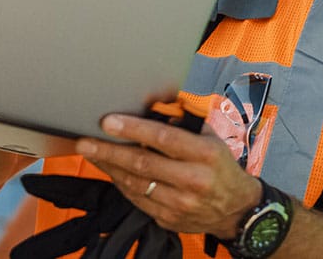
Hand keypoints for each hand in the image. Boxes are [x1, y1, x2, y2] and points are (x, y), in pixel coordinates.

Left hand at [75, 114, 261, 239]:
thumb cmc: (219, 164)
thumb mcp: (210, 137)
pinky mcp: (170, 219)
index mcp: (205, 154)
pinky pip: (138, 200)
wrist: (238, 211)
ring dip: (109, 167)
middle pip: (143, 164)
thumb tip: (151, 103)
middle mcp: (194, 180)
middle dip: (109, 151)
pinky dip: (120, 184)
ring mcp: (181, 204)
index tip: (108, 122)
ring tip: (90, 152)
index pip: (163, 139)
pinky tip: (109, 170)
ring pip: (136, 184)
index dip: (133, 129)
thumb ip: (182, 122)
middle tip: (84, 141)